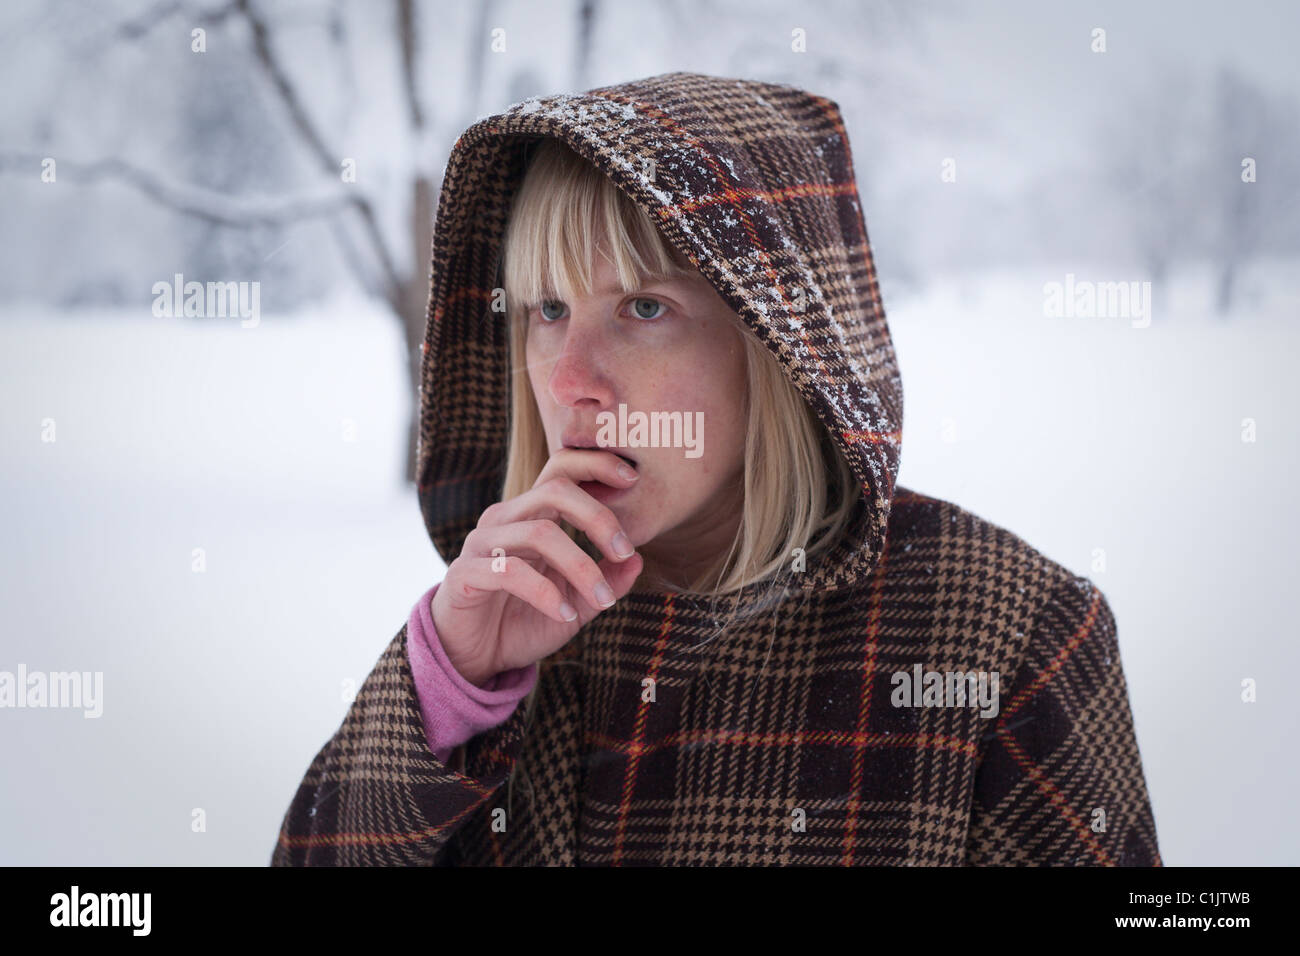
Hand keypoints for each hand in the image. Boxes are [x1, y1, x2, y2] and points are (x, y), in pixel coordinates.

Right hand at [429, 448, 643, 686]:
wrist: (473, 657)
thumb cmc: (523, 621)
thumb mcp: (576, 604)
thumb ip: (605, 582)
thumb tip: (638, 560)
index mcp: (530, 517)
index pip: (560, 471)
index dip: (595, 465)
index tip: (633, 478)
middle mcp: (504, 520)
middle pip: (554, 491)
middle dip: (597, 517)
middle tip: (624, 551)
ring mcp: (481, 544)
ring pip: (539, 533)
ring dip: (581, 566)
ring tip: (603, 600)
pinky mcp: (464, 574)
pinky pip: (510, 571)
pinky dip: (545, 593)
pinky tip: (565, 615)